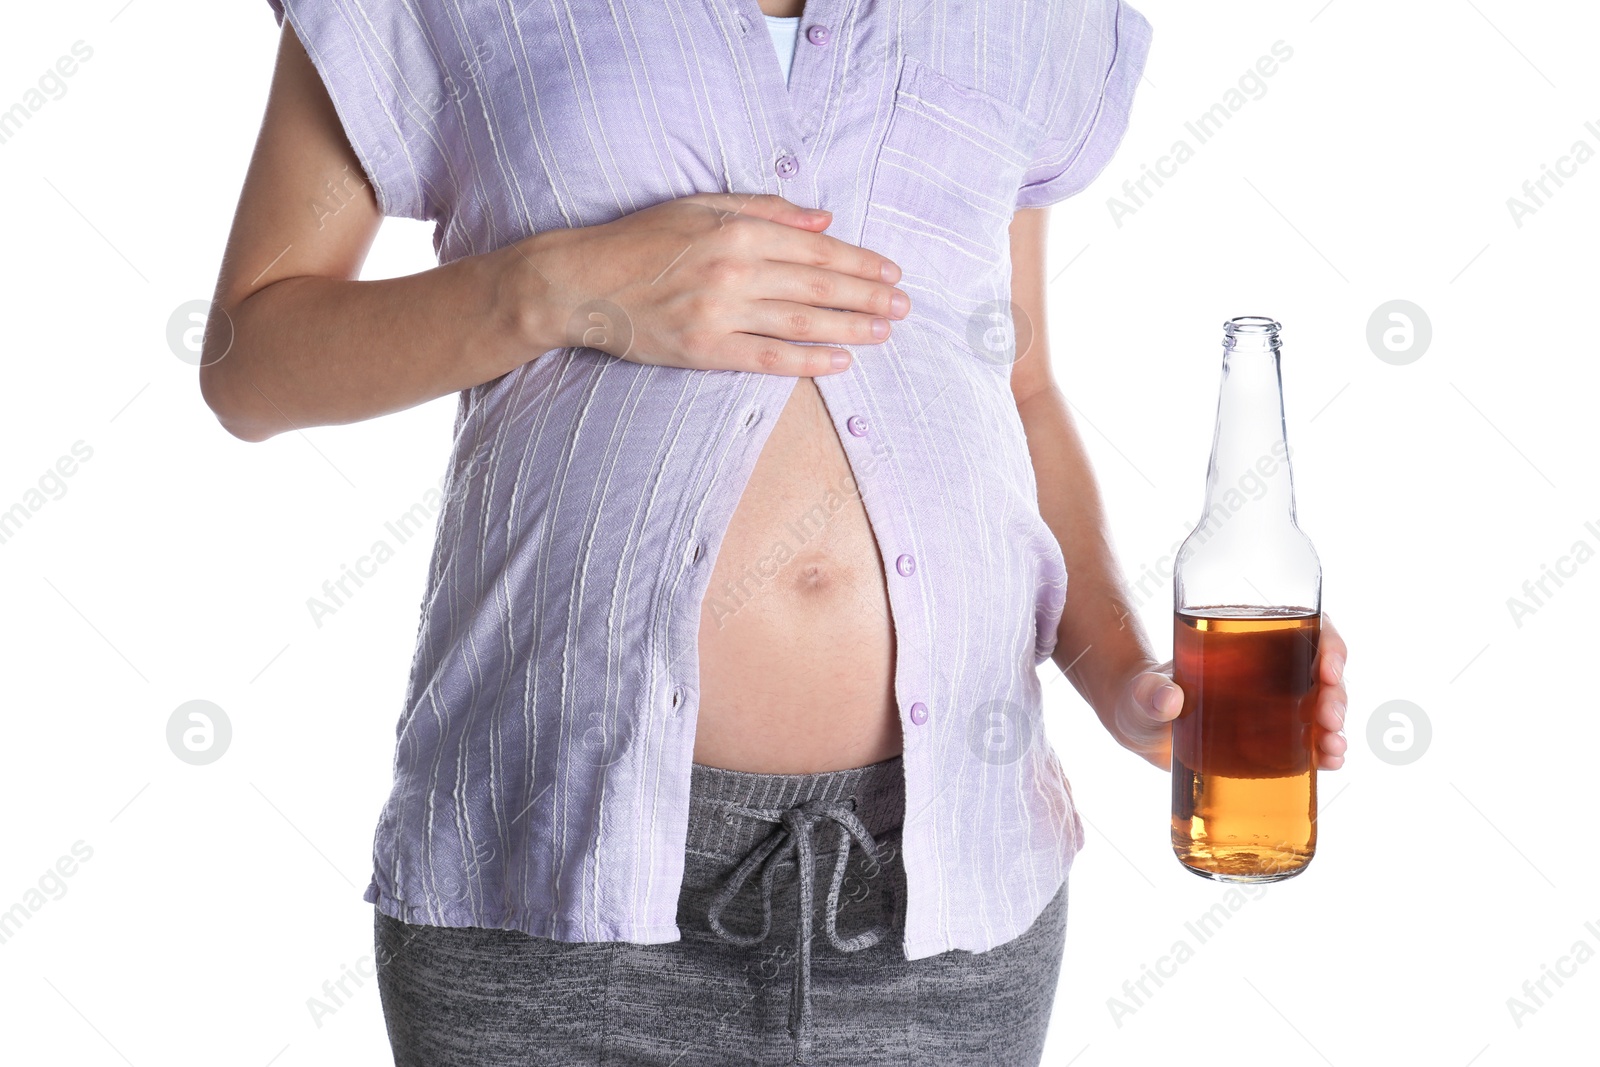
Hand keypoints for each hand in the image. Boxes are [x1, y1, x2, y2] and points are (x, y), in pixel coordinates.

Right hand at [510, 192, 910, 374]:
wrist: (581, 282)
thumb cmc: (639, 239)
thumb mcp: (701, 206)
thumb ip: (765, 209)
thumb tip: (824, 218)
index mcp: (737, 231)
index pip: (815, 247)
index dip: (859, 261)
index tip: (890, 271)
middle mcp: (734, 270)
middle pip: (818, 284)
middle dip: (868, 295)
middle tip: (904, 305)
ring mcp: (719, 312)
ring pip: (801, 321)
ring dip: (850, 327)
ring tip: (885, 332)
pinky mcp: (704, 349)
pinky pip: (767, 358)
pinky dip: (807, 361)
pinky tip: (840, 362)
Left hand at [1113, 614, 1349, 770]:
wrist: (1139, 728)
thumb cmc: (1142, 697)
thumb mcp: (1142, 693)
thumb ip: (1149, 694)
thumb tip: (1170, 698)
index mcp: (1246, 640)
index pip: (1303, 627)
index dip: (1328, 642)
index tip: (1328, 668)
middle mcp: (1268, 667)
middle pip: (1320, 669)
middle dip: (1335, 693)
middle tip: (1327, 719)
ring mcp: (1273, 702)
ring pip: (1322, 704)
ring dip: (1336, 724)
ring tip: (1332, 748)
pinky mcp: (1271, 736)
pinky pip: (1310, 738)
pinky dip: (1326, 749)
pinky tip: (1331, 762)